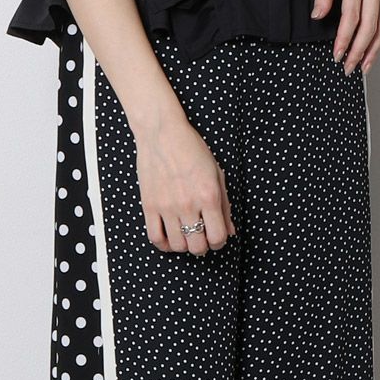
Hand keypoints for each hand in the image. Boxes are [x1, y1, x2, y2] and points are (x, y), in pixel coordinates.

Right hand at [135, 119, 236, 254]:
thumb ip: (225, 205)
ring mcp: (167, 206)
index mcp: (209, 196)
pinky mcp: (149, 206)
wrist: (161, 133)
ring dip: (184, 246)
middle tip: (201, 238)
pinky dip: (163, 244)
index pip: (218, 237)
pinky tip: (168, 238)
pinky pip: (155, 237)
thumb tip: (230, 231)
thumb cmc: (192, 149)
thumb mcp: (216, 173)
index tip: (216, 236)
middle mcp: (188, 204)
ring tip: (185, 236)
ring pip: (177, 245)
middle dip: (202, 247)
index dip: (220, 242)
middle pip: (197, 246)